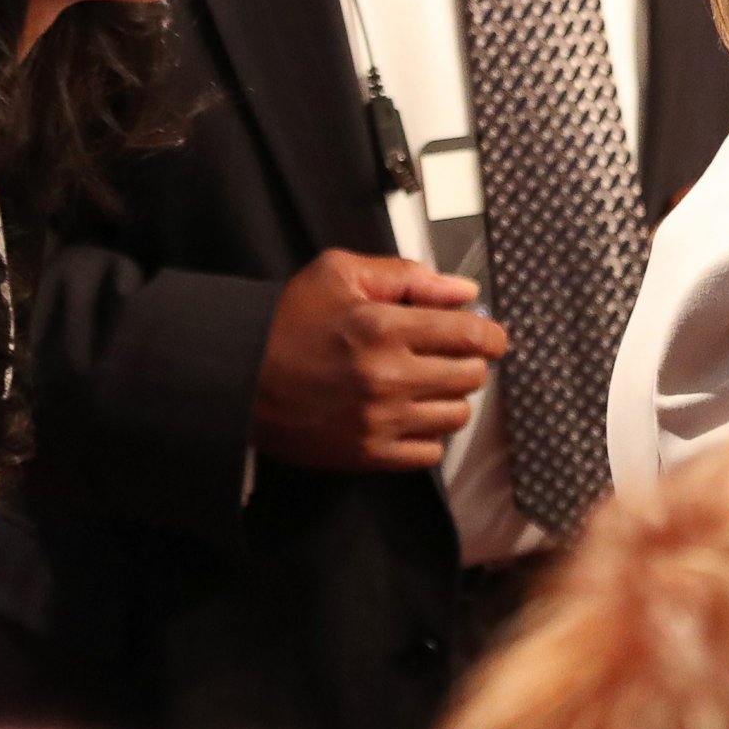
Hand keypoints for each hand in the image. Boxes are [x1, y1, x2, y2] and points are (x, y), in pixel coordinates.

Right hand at [253, 249, 507, 471]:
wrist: (237, 377)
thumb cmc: (288, 320)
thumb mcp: (339, 273)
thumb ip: (407, 276)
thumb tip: (463, 290)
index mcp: (383, 327)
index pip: (471, 335)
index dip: (491, 335)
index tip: (490, 336)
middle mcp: (387, 377)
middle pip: (470, 377)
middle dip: (469, 361)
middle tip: (449, 355)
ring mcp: (379, 421)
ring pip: (456, 416)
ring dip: (450, 398)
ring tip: (426, 385)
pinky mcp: (367, 455)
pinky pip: (429, 453)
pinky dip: (428, 434)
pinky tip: (408, 415)